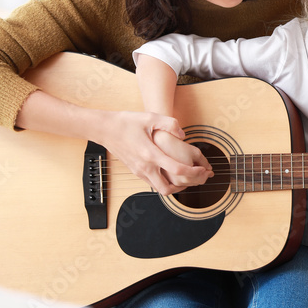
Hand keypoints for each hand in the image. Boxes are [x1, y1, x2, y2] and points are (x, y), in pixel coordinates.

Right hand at [97, 110, 212, 195]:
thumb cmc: (126, 122)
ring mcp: (139, 171)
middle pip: (168, 189)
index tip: (203, 170)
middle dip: (186, 186)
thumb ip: (170, 124)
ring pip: (160, 189)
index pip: (177, 169)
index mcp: (150, 154)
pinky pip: (154, 182)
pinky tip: (173, 170)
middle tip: (196, 178)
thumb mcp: (150, 117)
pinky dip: (166, 181)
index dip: (193, 172)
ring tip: (188, 175)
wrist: (104, 129)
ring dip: (176, 185)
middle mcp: (144, 167)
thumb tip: (183, 135)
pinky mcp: (136, 171)